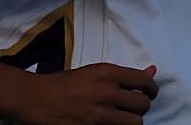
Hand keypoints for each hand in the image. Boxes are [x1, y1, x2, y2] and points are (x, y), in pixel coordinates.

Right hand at [13, 64, 157, 124]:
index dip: (150, 89)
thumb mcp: (93, 73)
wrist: (37, 100)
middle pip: (143, 105)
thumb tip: (153, 70)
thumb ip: (123, 76)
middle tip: (129, 106)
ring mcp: (102, 115)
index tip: (148, 92)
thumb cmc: (63, 84)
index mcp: (106, 73)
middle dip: (139, 107)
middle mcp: (107, 92)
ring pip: (136, 123)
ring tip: (118, 117)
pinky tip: (108, 123)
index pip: (145, 82)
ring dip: (130, 121)